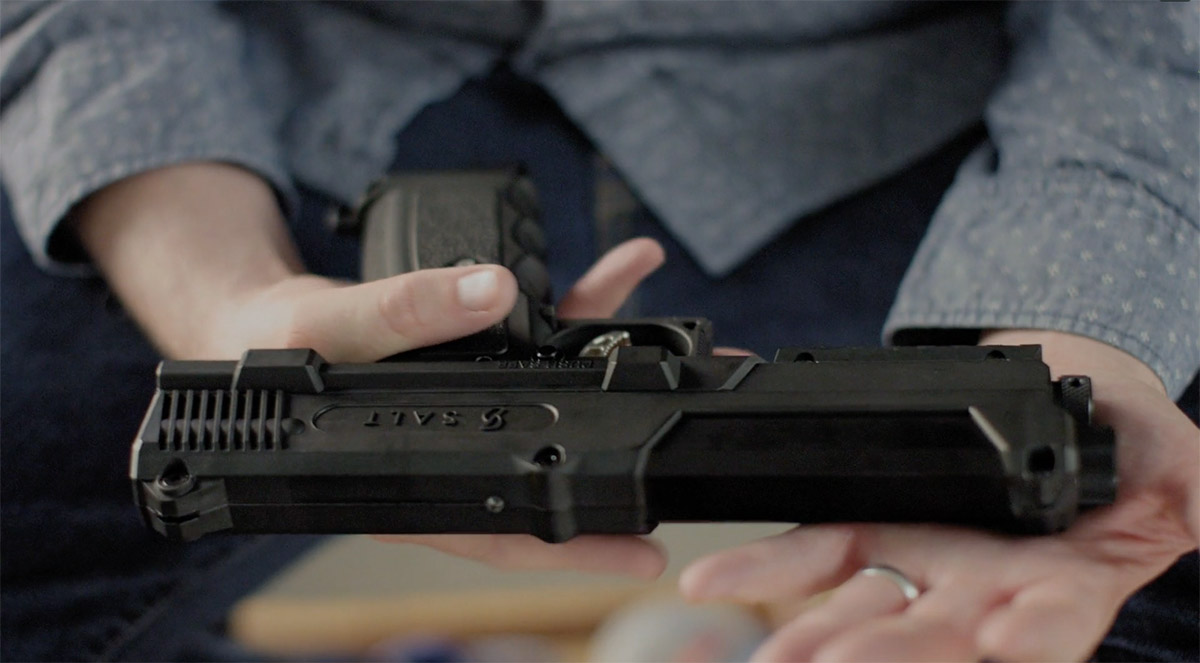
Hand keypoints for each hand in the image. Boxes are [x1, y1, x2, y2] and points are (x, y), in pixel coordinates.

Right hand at [231, 237, 667, 577]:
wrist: (257, 321)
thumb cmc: (271, 348)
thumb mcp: (328, 327)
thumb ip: (404, 314)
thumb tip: (489, 292)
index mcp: (410, 483)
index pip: (500, 532)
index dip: (572, 547)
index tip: (643, 552)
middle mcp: (452, 451)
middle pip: (552, 470)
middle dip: (629, 459)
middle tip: (695, 459)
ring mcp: (474, 406)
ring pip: (561, 397)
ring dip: (624, 365)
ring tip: (694, 348)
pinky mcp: (479, 359)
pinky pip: (542, 338)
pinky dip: (584, 307)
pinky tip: (626, 271)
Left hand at [680, 331, 1197, 661]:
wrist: (1065, 404)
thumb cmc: (1127, 449)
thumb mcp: (1181, 471)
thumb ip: (1195, 496)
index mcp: (1060, 585)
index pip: (1051, 621)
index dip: (1034, 636)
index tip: (1006, 640)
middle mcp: (985, 589)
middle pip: (933, 634)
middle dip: (885, 656)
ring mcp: (926, 561)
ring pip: (863, 608)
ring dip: (814, 634)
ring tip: (767, 657)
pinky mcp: (875, 520)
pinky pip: (819, 548)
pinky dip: (772, 566)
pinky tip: (716, 581)